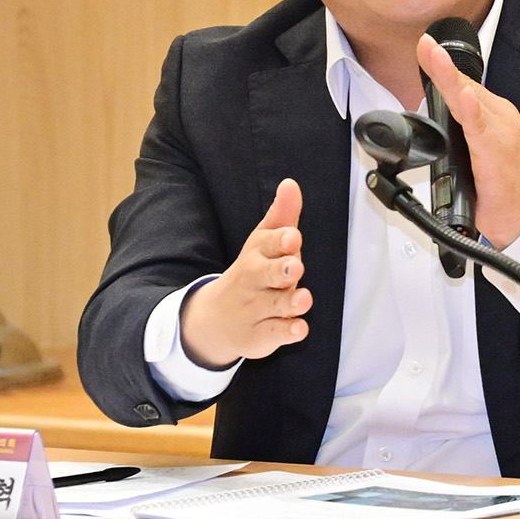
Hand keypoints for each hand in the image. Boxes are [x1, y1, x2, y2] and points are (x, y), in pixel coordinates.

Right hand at [181, 179, 310, 367]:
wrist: (215, 319)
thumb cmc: (253, 274)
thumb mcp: (263, 243)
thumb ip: (282, 216)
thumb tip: (291, 184)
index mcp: (257, 255)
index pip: (268, 244)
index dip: (280, 241)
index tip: (293, 236)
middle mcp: (255, 281)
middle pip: (267, 274)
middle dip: (281, 270)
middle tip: (295, 266)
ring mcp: (257, 309)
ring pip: (275, 305)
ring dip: (290, 302)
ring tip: (304, 298)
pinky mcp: (261, 335)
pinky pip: (275, 334)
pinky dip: (287, 332)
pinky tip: (299, 329)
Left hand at [418, 36, 519, 246]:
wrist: (517, 219)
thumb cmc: (494, 188)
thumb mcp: (470, 152)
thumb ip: (457, 132)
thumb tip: (430, 121)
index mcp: (492, 116)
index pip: (463, 85)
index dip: (442, 66)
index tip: (425, 47)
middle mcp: (499, 118)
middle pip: (465, 86)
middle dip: (442, 64)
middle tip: (424, 43)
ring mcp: (500, 133)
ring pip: (470, 100)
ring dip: (451, 77)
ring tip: (435, 57)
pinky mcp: (498, 151)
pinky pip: (481, 127)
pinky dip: (471, 108)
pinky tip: (462, 95)